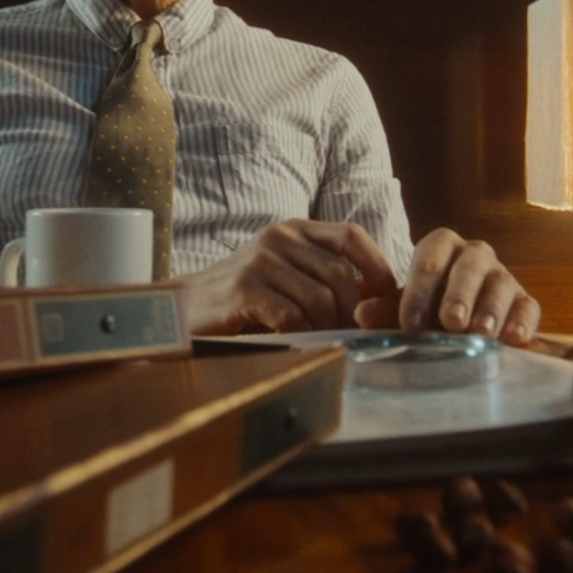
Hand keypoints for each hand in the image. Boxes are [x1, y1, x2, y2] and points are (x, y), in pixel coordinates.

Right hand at [176, 220, 400, 335]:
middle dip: (354, 312)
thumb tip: (380, 295)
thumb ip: (324, 276)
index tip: (388, 296)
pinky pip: (292, 317)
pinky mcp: (244, 289)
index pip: (351, 236)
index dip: (378, 266)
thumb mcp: (287, 274)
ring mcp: (260, 261)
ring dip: (328, 328)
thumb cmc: (243, 296)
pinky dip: (301, 335)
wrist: (184, 307)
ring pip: (320, 299)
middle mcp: (279, 238)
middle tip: (352, 335)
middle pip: (340, 274)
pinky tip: (294, 342)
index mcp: (295, 229)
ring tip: (322, 341)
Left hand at [353, 227, 540, 345]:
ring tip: (480, 333)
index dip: (419, 291)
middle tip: (451, 322)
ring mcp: (503, 276)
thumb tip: (361, 314)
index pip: (429, 261)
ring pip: (500, 286)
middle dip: (459, 295)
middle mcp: (475, 254)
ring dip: (490, 310)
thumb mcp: (408, 308)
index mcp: (441, 247)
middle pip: (468, 268)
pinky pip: (528, 307)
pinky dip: (522, 322)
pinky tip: (513, 339)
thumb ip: (387, 311)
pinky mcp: (524, 300)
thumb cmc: (429, 308)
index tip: (411, 323)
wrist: (461, 320)